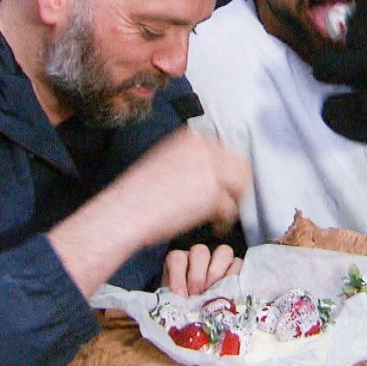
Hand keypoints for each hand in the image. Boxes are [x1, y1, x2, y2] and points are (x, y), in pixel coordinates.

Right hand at [48, 128, 249, 296]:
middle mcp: (203, 149)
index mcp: (190, 139)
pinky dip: (225, 221)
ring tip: (223, 215)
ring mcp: (210, 170)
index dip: (226, 171)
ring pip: (240, 185)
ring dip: (235, 201)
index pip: (225, 151)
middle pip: (240, 164)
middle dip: (237, 185)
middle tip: (231, 200)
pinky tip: (216, 226)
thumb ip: (189, 161)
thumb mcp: (165, 161)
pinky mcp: (211, 193)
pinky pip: (231, 208)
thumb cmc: (137, 194)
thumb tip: (206, 171)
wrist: (126, 210)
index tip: (224, 184)